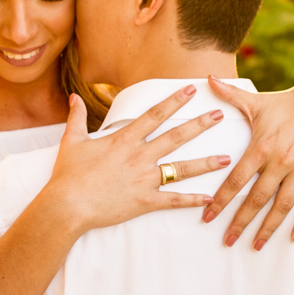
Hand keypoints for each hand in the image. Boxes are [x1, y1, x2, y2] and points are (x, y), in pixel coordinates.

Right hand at [46, 86, 230, 233]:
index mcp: (124, 140)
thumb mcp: (71, 142)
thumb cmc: (68, 175)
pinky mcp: (145, 201)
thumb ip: (76, 117)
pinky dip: (191, 200)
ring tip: (227, 158)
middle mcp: (139, 156)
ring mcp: (144, 179)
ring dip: (205, 163)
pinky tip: (209, 198)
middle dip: (199, 125)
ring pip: (181, 169)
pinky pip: (173, 200)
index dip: (174, 100)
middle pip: (175, 137)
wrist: (67, 205)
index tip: (191, 89)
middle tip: (219, 115)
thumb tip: (73, 96)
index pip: (154, 115)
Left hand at [203, 77, 293, 249]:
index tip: (207, 218)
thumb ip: (228, 94)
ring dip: (269, 227)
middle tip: (228, 241)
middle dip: (241, 222)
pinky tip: (293, 237)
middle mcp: (280, 161)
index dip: (221, 201)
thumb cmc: (283, 104)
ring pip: (283, 205)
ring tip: (257, 245)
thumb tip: (206, 79)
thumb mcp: (255, 101)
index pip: (236, 180)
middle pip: (257, 199)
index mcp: (261, 146)